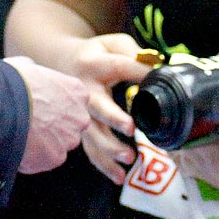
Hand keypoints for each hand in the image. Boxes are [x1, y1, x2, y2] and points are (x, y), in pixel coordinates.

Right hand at [5, 56, 89, 173]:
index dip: (54, 106)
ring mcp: (69, 139)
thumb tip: (32, 73)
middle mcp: (79, 117)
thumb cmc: (13, 81)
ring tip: (19, 135)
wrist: (2, 105)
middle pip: (69, 127)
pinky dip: (32, 158)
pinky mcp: (55, 158)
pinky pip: (44, 160)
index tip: (38, 106)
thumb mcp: (27, 66)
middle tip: (29, 123)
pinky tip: (16, 147)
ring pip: (58, 146)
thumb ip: (38, 75)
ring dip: (43, 144)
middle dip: (53, 128)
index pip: (72, 104)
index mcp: (77, 92)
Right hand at [71, 33, 153, 185]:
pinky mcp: (80, 128)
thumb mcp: (111, 42)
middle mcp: (84, 90)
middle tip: (131, 128)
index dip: (138, 72)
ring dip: (109, 148)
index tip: (155, 77)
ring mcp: (80, 112)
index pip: (119, 67)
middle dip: (113, 118)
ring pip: (91, 134)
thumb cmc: (96, 54)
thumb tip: (155, 67)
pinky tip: (119, 176)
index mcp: (95, 65)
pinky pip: (90, 149)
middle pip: (97, 106)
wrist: (62, 63)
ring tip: (129, 158)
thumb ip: (132, 51)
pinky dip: (103, 165)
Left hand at [180, 102, 218, 218]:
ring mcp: (211, 175)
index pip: (185, 137)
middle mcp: (209, 171)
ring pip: (180, 153)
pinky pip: (189, 160)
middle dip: (174, 121)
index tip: (179, 92)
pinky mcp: (217, 175)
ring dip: (178, 133)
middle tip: (181, 93)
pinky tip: (194, 127)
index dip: (179, 115)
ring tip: (184, 106)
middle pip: (177, 144)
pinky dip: (185, 144)